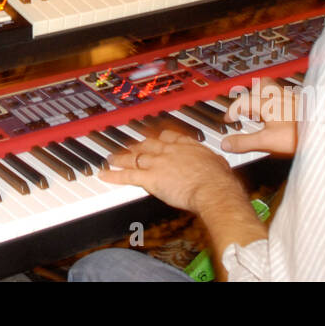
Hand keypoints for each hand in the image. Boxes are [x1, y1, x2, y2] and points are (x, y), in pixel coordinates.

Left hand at [100, 128, 239, 214]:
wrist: (213, 189)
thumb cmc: (219, 180)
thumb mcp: (219, 164)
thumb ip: (213, 162)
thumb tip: (218, 165)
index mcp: (186, 145)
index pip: (168, 136)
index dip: (159, 137)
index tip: (155, 137)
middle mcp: (169, 151)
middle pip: (148, 145)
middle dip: (136, 146)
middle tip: (129, 146)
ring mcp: (158, 163)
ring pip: (134, 158)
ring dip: (121, 158)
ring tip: (112, 158)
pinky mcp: (150, 178)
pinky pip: (128, 176)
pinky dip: (114, 175)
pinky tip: (105, 175)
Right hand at [220, 78, 299, 156]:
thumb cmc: (298, 134)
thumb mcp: (267, 141)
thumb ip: (245, 142)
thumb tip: (226, 144)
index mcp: (266, 102)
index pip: (243, 101)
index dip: (233, 111)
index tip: (229, 119)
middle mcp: (279, 96)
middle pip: (261, 86)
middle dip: (251, 96)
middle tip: (248, 110)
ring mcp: (293, 98)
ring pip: (275, 90)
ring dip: (267, 98)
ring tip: (264, 112)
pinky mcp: (304, 103)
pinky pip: (288, 98)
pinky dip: (281, 104)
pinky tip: (284, 116)